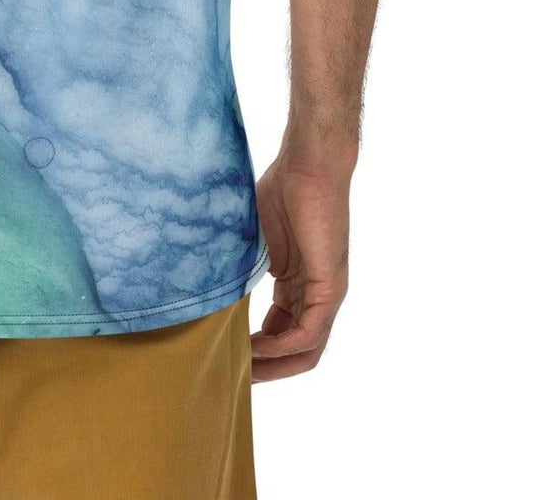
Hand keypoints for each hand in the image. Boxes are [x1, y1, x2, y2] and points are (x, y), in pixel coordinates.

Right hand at [249, 156, 350, 382]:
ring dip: (274, 365)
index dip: (258, 349)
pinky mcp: (329, 288)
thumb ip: (246, 265)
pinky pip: (308, 333)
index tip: (229, 354)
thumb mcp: (257, 238)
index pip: (282, 331)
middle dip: (267, 367)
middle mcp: (316, 295)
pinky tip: (256, 347)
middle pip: (297, 350)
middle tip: (235, 375)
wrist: (308, 165)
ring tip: (243, 371)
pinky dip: (281, 346)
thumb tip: (213, 282)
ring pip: (306, 350)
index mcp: (299, 284)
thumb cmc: (282, 187)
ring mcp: (326, 294)